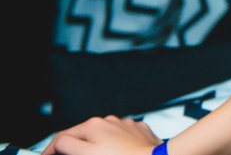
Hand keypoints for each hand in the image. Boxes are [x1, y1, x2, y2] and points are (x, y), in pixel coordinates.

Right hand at [39, 115, 161, 154]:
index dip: (51, 150)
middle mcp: (108, 121)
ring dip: (96, 147)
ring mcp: (124, 125)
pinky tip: (117, 154)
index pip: (62, 137)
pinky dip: (115, 146)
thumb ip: (68, 145)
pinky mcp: (137, 131)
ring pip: (102, 137)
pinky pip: (121, 138)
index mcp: (92, 126)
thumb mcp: (87, 154)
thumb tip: (58, 143)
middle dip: (74, 148)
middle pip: (82, 136)